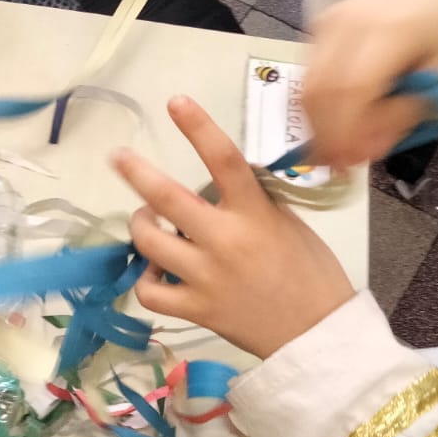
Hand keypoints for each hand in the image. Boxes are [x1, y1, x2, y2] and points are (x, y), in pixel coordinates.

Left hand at [111, 97, 352, 359]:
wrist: (319, 334)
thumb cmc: (312, 273)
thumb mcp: (289, 224)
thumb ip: (251, 203)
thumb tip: (216, 187)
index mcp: (254, 213)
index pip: (224, 159)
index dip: (198, 127)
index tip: (176, 102)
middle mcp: (225, 240)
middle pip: (166, 199)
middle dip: (136, 173)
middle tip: (119, 158)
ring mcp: (206, 277)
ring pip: (149, 243)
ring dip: (140, 226)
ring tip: (146, 222)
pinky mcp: (196, 309)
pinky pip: (150, 292)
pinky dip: (147, 281)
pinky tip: (155, 274)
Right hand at [302, 0, 437, 166]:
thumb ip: (405, 114)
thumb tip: (366, 151)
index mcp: (389, 29)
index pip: (350, 90)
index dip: (344, 133)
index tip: (349, 165)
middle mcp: (349, 20)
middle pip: (319, 90)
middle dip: (325, 135)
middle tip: (340, 165)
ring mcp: (329, 19)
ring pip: (306, 85)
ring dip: (317, 123)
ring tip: (340, 147)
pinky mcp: (320, 24)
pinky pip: (309, 74)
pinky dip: (319, 104)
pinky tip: (339, 120)